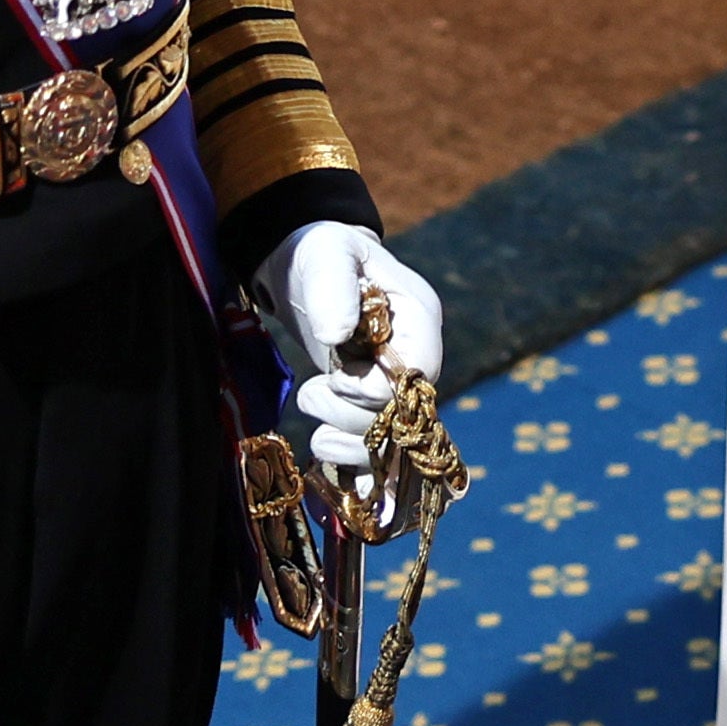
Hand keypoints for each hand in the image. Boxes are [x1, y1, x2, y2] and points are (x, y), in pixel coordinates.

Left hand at [252, 222, 440, 483]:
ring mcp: (394, 388)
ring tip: (311, 412)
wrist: (307, 268)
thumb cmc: (322, 256)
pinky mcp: (370, 409)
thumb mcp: (327, 258)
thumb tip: (335, 334)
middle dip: (351, 417)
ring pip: (389, 444)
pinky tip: (328, 461)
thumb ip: (334, 289)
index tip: (335, 376)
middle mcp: (416, 359)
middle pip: (403, 417)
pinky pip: (377, 458)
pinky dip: (354, 470)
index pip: (418, 374)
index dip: (376, 389)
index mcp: (419, 319)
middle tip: (310, 391)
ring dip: (344, 443)